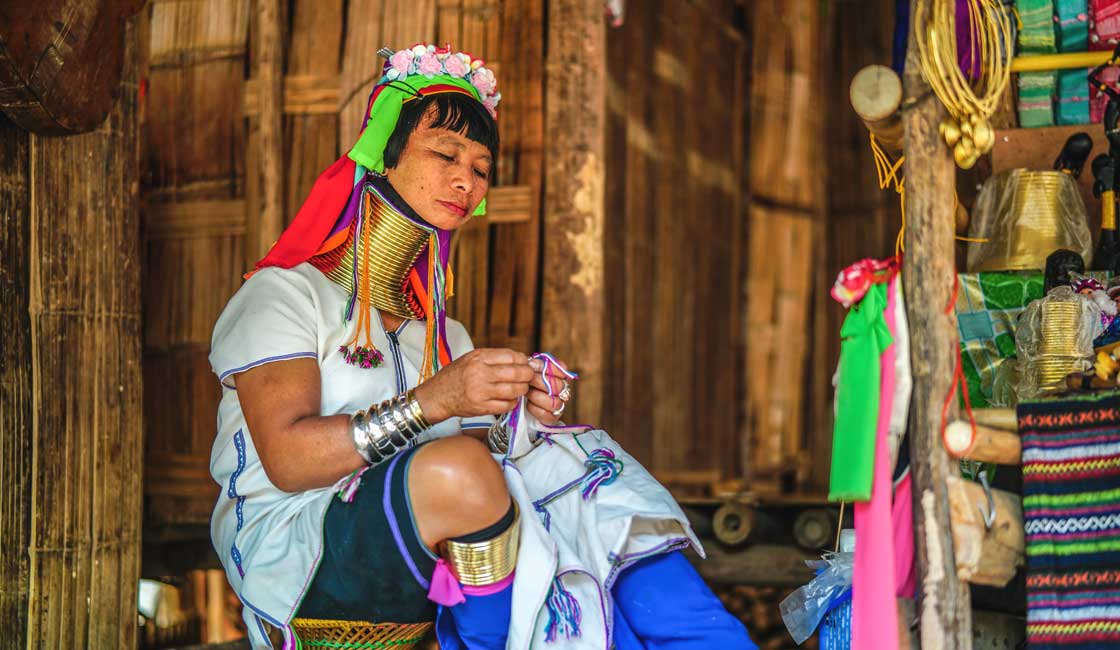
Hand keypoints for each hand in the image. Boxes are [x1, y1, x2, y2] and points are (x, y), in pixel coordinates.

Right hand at [413, 348, 534, 423]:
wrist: (437, 396)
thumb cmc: (456, 375)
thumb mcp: (471, 358)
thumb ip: (494, 358)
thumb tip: (521, 360)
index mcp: (479, 358)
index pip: (511, 357)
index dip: (523, 360)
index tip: (526, 363)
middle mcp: (480, 374)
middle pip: (516, 373)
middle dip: (527, 375)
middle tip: (529, 376)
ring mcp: (481, 392)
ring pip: (514, 390)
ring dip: (522, 389)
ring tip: (521, 388)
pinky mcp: (481, 408)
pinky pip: (506, 405)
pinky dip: (512, 402)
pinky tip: (510, 399)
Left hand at [525, 356, 572, 425]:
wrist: (521, 402)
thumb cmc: (527, 383)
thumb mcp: (529, 371)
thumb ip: (533, 365)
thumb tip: (530, 362)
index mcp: (561, 377)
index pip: (561, 371)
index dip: (547, 367)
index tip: (532, 365)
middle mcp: (563, 391)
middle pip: (558, 386)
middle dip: (540, 381)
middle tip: (527, 380)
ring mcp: (559, 406)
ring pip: (554, 402)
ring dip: (537, 396)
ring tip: (527, 393)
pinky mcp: (552, 418)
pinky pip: (547, 415)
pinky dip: (535, 409)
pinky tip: (528, 404)